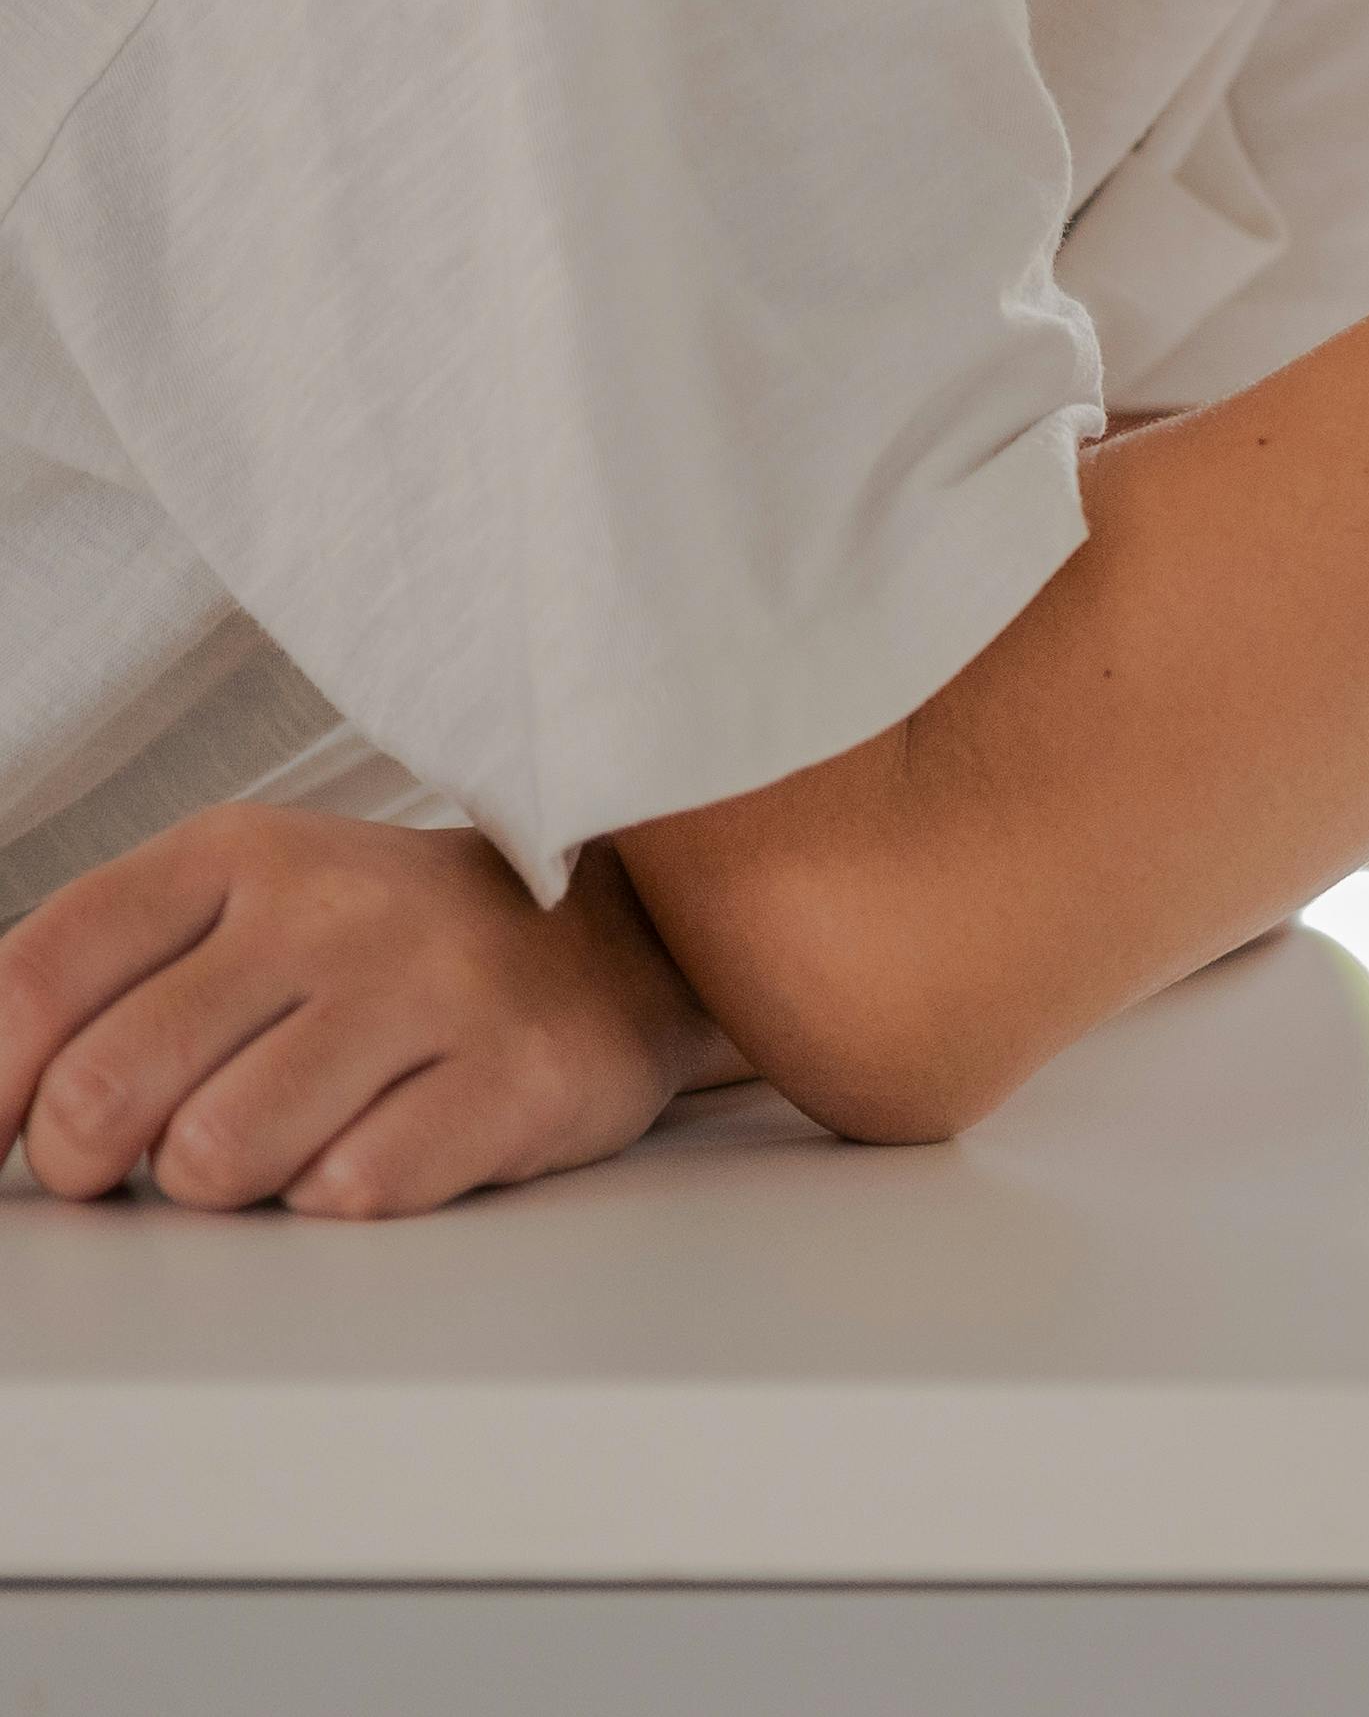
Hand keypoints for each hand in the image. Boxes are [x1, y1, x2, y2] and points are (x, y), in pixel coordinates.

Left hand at [0, 809, 735, 1216]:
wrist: (626, 940)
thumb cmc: (392, 951)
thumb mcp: (241, 913)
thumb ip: (99, 986)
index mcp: (239, 855)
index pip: (36, 980)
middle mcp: (334, 906)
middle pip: (105, 1092)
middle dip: (97, 1161)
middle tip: (147, 1155)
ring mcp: (436, 986)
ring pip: (217, 1159)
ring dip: (232, 1184)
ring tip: (290, 1137)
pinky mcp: (521, 1076)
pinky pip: (353, 1194)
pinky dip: (346, 1197)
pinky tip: (387, 1140)